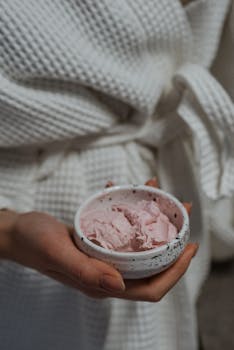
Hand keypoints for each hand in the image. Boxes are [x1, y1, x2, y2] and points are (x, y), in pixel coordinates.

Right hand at [0, 177, 197, 300]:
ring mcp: (105, 260)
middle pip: (152, 267)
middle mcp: (108, 275)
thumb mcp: (58, 252)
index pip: (149, 289)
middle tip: (183, 213)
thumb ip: (87, 271)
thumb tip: (121, 285)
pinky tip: (134, 192)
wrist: (19, 232)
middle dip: (174, 243)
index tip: (190, 247)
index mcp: (101, 284)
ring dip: (156, 223)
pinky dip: (134, 213)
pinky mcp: (100, 245)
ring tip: (163, 197)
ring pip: (141, 247)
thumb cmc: (34, 242)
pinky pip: (126, 232)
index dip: (175, 272)